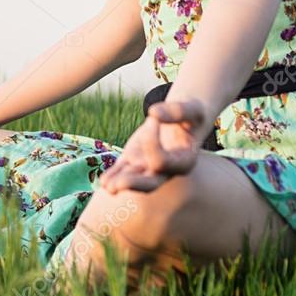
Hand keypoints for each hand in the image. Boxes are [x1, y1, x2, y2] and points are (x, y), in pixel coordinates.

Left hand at [98, 97, 212, 193]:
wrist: (184, 118)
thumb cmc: (193, 114)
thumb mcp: (191, 109)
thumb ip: (177, 111)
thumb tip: (153, 113)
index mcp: (183, 161)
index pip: (161, 161)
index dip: (152, 142)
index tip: (151, 119)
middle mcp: (166, 169)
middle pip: (150, 184)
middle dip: (134, 184)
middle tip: (118, 185)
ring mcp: (149, 166)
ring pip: (133, 180)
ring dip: (119, 183)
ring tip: (106, 186)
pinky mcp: (135, 159)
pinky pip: (123, 171)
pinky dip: (113, 176)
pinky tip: (102, 182)